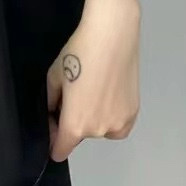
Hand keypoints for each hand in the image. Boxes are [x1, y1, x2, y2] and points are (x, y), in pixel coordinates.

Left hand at [46, 0, 140, 161]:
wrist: (112, 35)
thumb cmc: (79, 52)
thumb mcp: (54, 76)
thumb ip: (51, 102)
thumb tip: (54, 114)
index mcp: (75, 125)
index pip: (61, 150)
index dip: (54, 140)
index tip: (54, 123)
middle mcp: (98, 131)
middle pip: (80, 135)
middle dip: (74, 120)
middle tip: (76, 92)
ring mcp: (119, 124)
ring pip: (100, 129)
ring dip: (94, 118)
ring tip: (95, 89)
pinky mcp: (134, 114)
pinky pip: (117, 124)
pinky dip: (111, 116)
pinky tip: (109, 94)